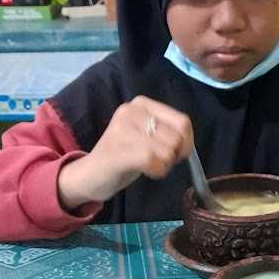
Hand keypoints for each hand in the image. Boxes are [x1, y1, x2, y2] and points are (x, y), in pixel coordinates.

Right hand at [58, 96, 193, 209]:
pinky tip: (146, 172)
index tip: (176, 155)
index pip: (182, 122)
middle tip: (156, 161)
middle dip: (173, 156)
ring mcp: (122, 129)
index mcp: (141, 104)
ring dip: (164, 165)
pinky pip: (152, 160)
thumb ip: (167, 132)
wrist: (90, 174)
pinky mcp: (118, 150)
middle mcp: (131, 111)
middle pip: (176, 138)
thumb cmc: (123, 156)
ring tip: (147, 166)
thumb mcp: (147, 136)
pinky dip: (156, 171)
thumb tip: (187, 142)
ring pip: (166, 150)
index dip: (187, 143)